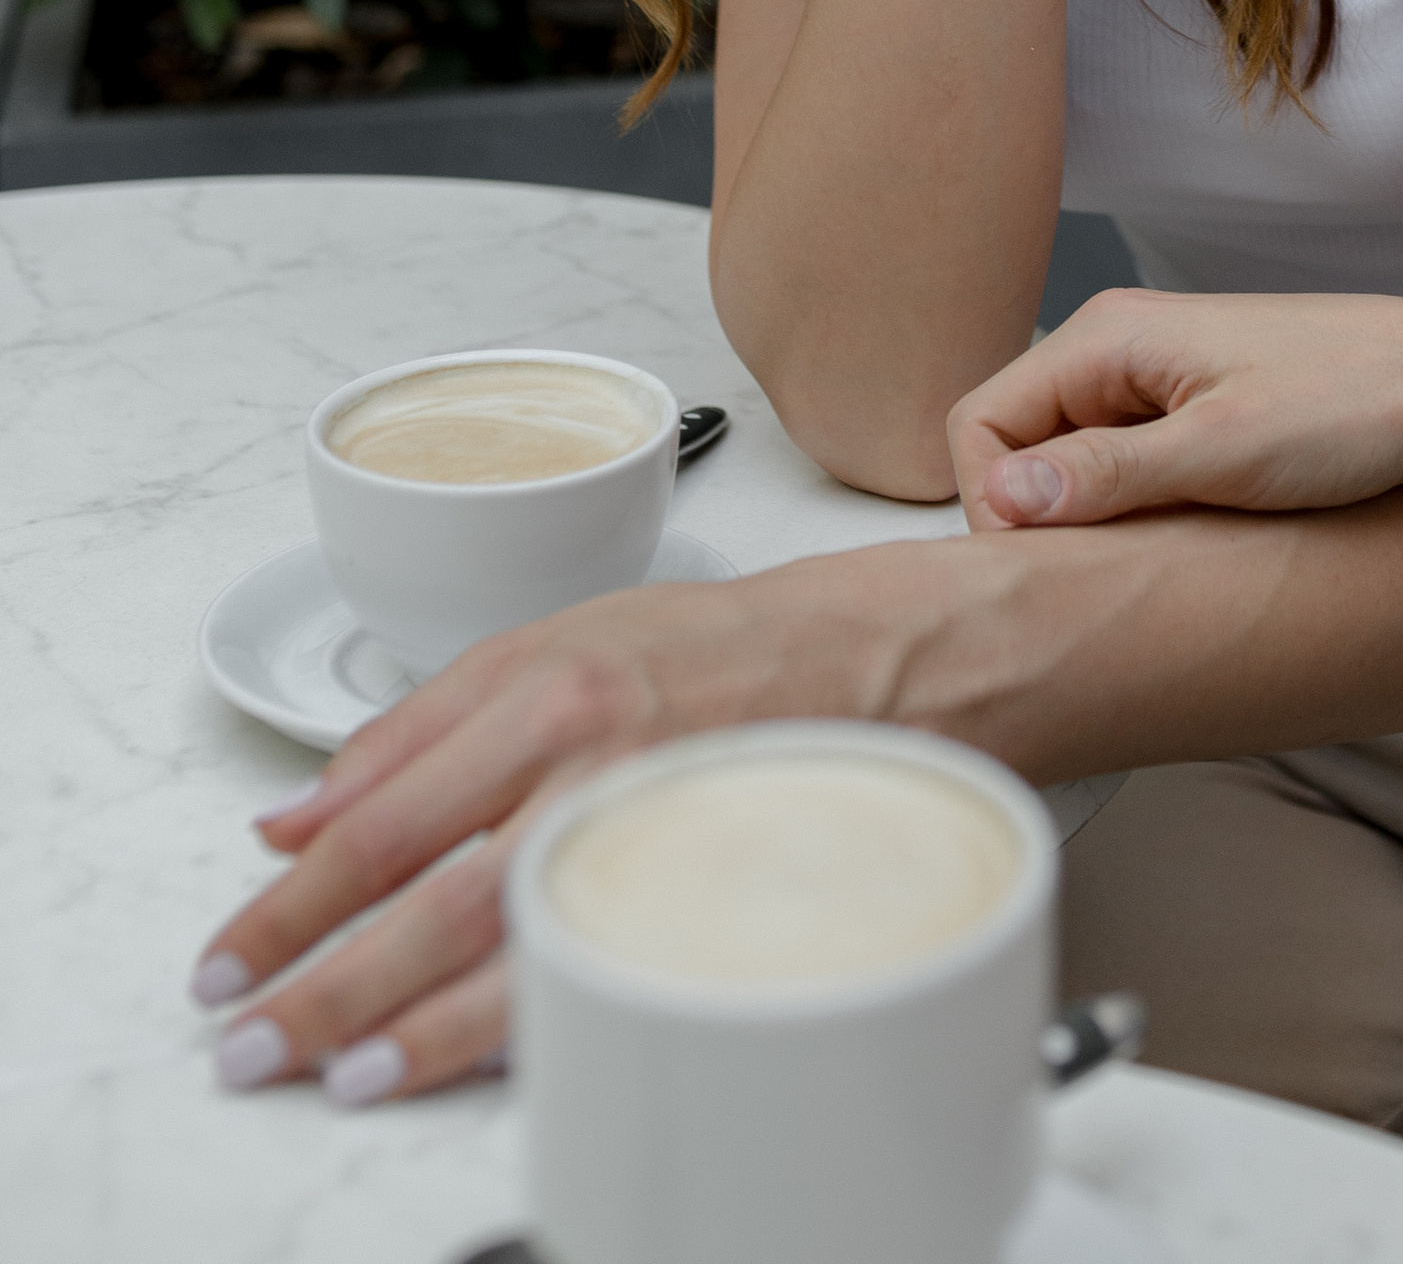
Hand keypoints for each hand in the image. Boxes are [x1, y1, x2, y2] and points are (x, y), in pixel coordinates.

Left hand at [189, 558, 882, 1105]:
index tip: (230, 954)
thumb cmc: (700, 649)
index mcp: (546, 695)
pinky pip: (593, 977)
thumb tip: (292, 814)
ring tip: (336, 1072)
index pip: (384, 818)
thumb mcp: (544, 642)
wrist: (861, 660)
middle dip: (327, 986)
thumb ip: (409, 731)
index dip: (294, 901)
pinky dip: (517, 1033)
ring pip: (515, 958)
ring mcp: (652, 839)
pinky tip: (461, 1059)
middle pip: (435, 903)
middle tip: (248, 1040)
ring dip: (412, 1031)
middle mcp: (594, 769)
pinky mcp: (701, 895)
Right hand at [951, 287, 1402, 528]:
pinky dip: (1141, 504)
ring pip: (1076, 456)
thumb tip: (1001, 497)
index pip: (979, 424)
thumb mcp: (1221, 455)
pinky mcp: (1207, 400)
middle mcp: (1124, 341)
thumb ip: (1105, 476)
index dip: (995, 507)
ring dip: (1096, 514)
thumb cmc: (1356, 408)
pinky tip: (1194, 532)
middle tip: (1110, 572)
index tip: (1056, 565)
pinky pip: (1131, 457)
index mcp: (1109, 336)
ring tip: (1160, 553)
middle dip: (1041, 514)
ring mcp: (1166, 371)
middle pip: (1019, 441)